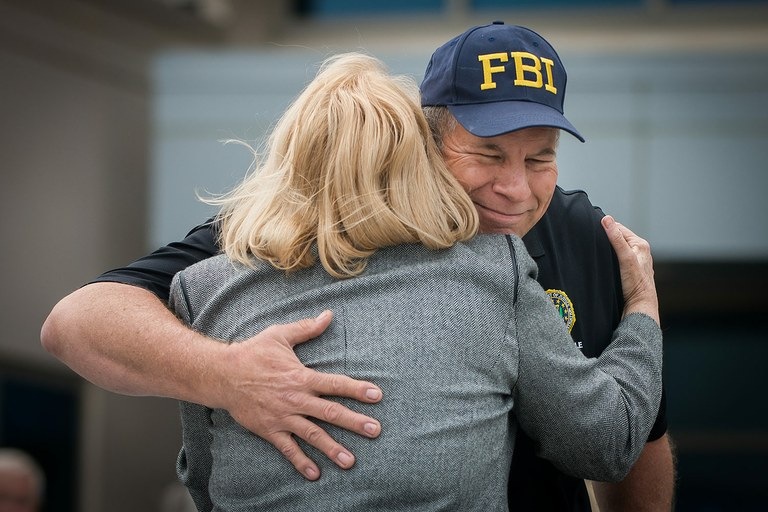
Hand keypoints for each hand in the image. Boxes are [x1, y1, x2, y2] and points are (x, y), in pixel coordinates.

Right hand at [211, 310, 381, 479]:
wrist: (222, 374)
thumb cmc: (253, 353)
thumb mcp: (280, 335)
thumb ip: (307, 328)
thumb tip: (328, 314)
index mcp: (301, 377)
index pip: (335, 383)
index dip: (357, 389)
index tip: (377, 395)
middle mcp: (296, 399)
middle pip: (330, 412)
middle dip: (355, 422)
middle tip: (375, 431)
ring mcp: (283, 416)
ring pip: (312, 434)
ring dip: (332, 448)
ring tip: (350, 461)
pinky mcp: (269, 429)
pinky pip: (288, 448)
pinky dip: (301, 461)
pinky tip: (315, 473)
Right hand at [601, 216, 659, 323]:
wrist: (640, 305)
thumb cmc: (635, 284)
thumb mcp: (624, 258)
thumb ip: (616, 238)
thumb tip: (606, 219)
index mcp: (640, 244)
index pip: (619, 228)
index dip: (606, 227)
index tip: (591, 228)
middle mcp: (640, 251)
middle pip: (618, 238)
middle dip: (606, 238)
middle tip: (591, 239)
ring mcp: (636, 261)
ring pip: (618, 249)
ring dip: (608, 249)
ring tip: (596, 250)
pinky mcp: (631, 270)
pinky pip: (619, 258)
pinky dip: (611, 258)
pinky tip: (604, 262)